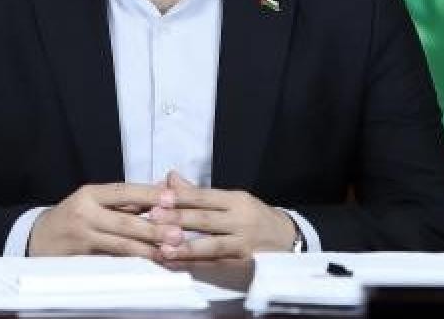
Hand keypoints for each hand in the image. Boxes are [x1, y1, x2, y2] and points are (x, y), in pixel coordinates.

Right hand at [28, 183, 184, 257]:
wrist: (37, 238)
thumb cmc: (73, 216)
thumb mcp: (93, 199)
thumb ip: (126, 198)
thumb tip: (162, 190)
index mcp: (90, 194)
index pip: (123, 191)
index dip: (148, 195)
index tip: (171, 199)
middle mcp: (85, 214)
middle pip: (124, 222)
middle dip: (153, 229)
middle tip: (177, 234)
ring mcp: (82, 239)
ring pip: (119, 246)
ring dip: (146, 250)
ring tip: (167, 253)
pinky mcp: (81, 260)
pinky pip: (111, 261)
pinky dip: (132, 264)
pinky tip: (148, 266)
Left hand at [148, 171, 296, 259]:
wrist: (289, 239)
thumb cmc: (254, 218)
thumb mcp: (232, 200)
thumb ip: (199, 193)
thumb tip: (170, 178)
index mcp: (236, 200)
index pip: (205, 197)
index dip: (182, 197)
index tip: (159, 198)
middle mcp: (241, 220)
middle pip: (206, 219)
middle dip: (178, 219)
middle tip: (153, 218)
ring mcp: (243, 244)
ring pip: (212, 245)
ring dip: (186, 247)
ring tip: (163, 249)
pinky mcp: (244, 264)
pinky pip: (217, 264)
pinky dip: (196, 265)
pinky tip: (177, 265)